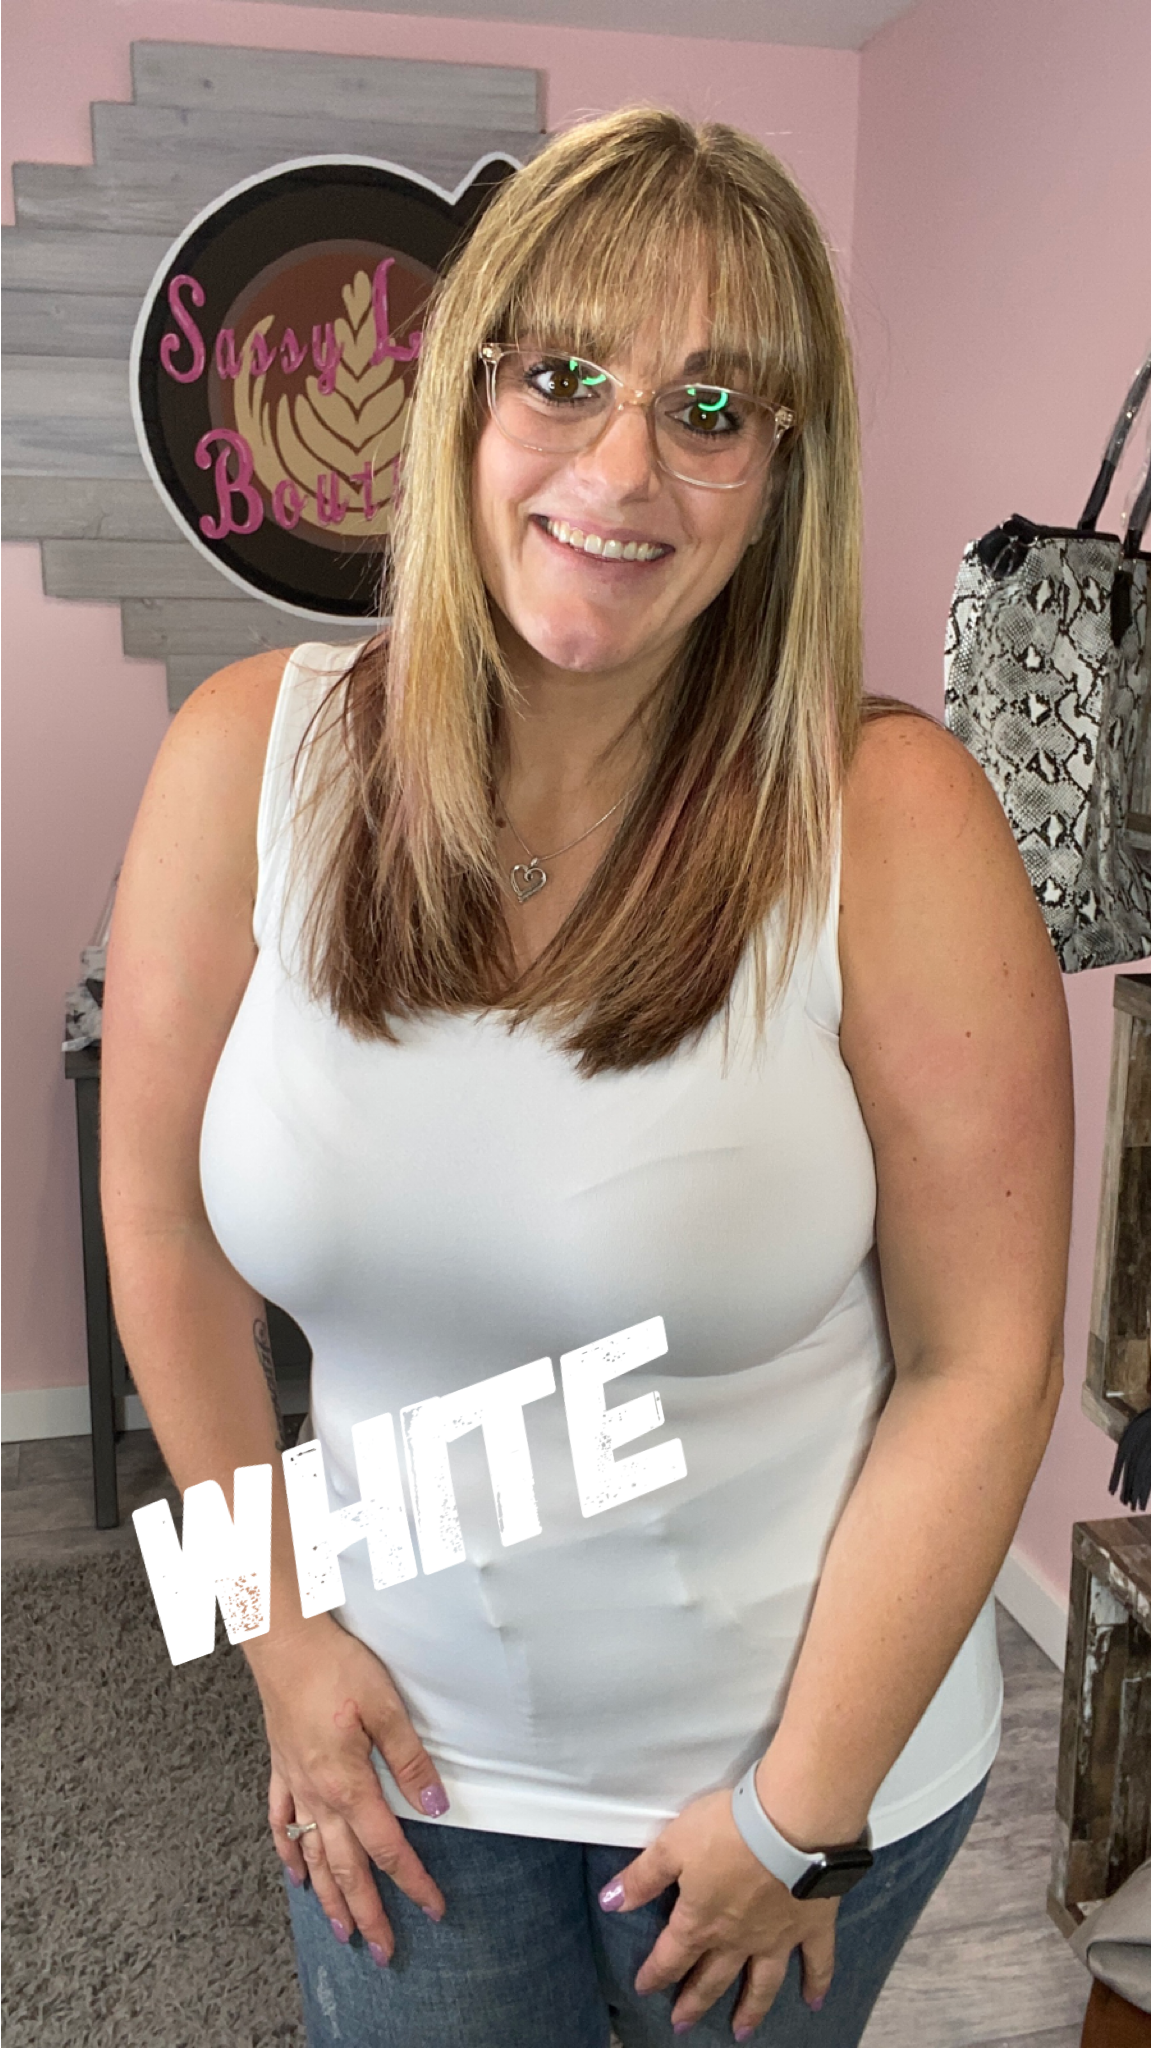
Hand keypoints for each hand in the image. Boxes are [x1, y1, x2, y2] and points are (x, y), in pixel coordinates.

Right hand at [246, 1614, 448, 1964]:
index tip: (434, 1908)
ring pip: (312, 1856)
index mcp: (347, 1784)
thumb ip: (410, 1762)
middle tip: (382, 1951)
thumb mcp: (386, 1708)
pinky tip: (295, 1876)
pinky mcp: (281, 1767)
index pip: (387, 1847)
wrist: (283, 1642)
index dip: (413, 1881)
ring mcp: (295, 1785)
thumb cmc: (336, 1667)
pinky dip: (288, 1853)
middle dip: (367, 1912)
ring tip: (342, 1932)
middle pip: (346, 1868)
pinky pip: (280, 1823)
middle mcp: (318, 1795)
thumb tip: (435, 1808)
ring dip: (329, 1897)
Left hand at [599, 1789, 836, 2036]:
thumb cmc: (727, 1831)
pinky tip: (814, 2003)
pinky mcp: (813, 1926)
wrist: (789, 1826)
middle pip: (712, 1977)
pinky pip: (817, 1963)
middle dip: (694, 2001)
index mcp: (701, 1922)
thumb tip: (609, 1903)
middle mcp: (738, 1940)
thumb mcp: (673, 1845)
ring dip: (751, 2009)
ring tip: (741, 2032)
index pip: (671, 1955)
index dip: (655, 1973)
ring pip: (762, 1983)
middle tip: (681, 2026)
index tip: (643, 1990)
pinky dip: (816, 1984)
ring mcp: (777, 1938)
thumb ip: (643, 1878)